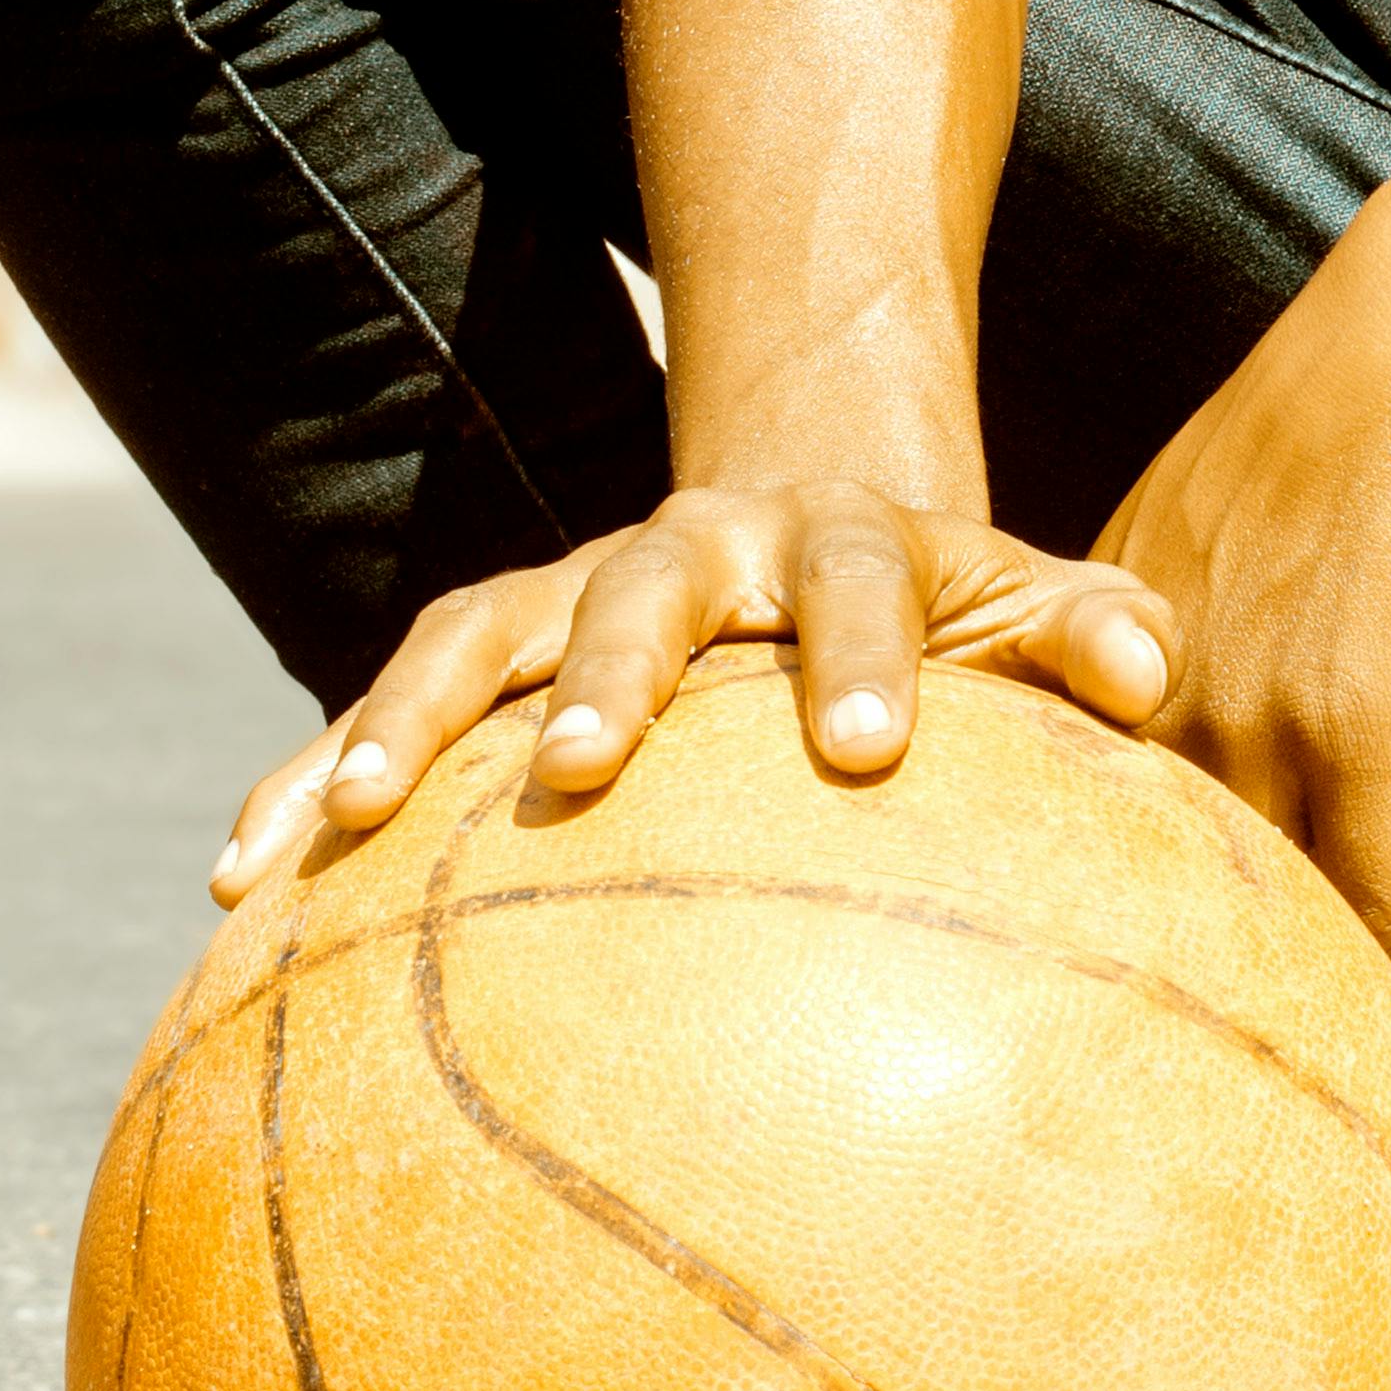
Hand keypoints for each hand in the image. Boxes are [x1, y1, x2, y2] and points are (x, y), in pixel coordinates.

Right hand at [208, 481, 1171, 906]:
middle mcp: (692, 551)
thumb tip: (1155, 682)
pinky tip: (235, 876)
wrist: (803, 514)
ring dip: (410, 720)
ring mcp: (571, 592)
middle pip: (644, 591)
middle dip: (615, 672)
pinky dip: (309, 774)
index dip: (858, 652)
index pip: (857, 581)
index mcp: (835, 545)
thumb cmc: (933, 612)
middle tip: (589, 769)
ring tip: (347, 817)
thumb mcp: (1021, 604)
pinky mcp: (484, 651)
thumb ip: (1094, 632)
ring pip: (478, 635)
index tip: (869, 747)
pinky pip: (383, 708)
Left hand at [1096, 200, 1390, 1012]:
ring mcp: (1253, 711)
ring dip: (1344, 971)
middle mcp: (1159, 684)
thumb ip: (1208, 604)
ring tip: (1383, 1019)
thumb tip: (1246, 675)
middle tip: (1274, 1030)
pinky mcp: (1358, 726)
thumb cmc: (1371, 402)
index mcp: (1113, 631)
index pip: (1097, 800)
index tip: (1183, 945)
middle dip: (1219, 961)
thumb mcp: (1240, 504)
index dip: (1138, 883)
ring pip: (1280, 901)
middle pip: (1166, 875)